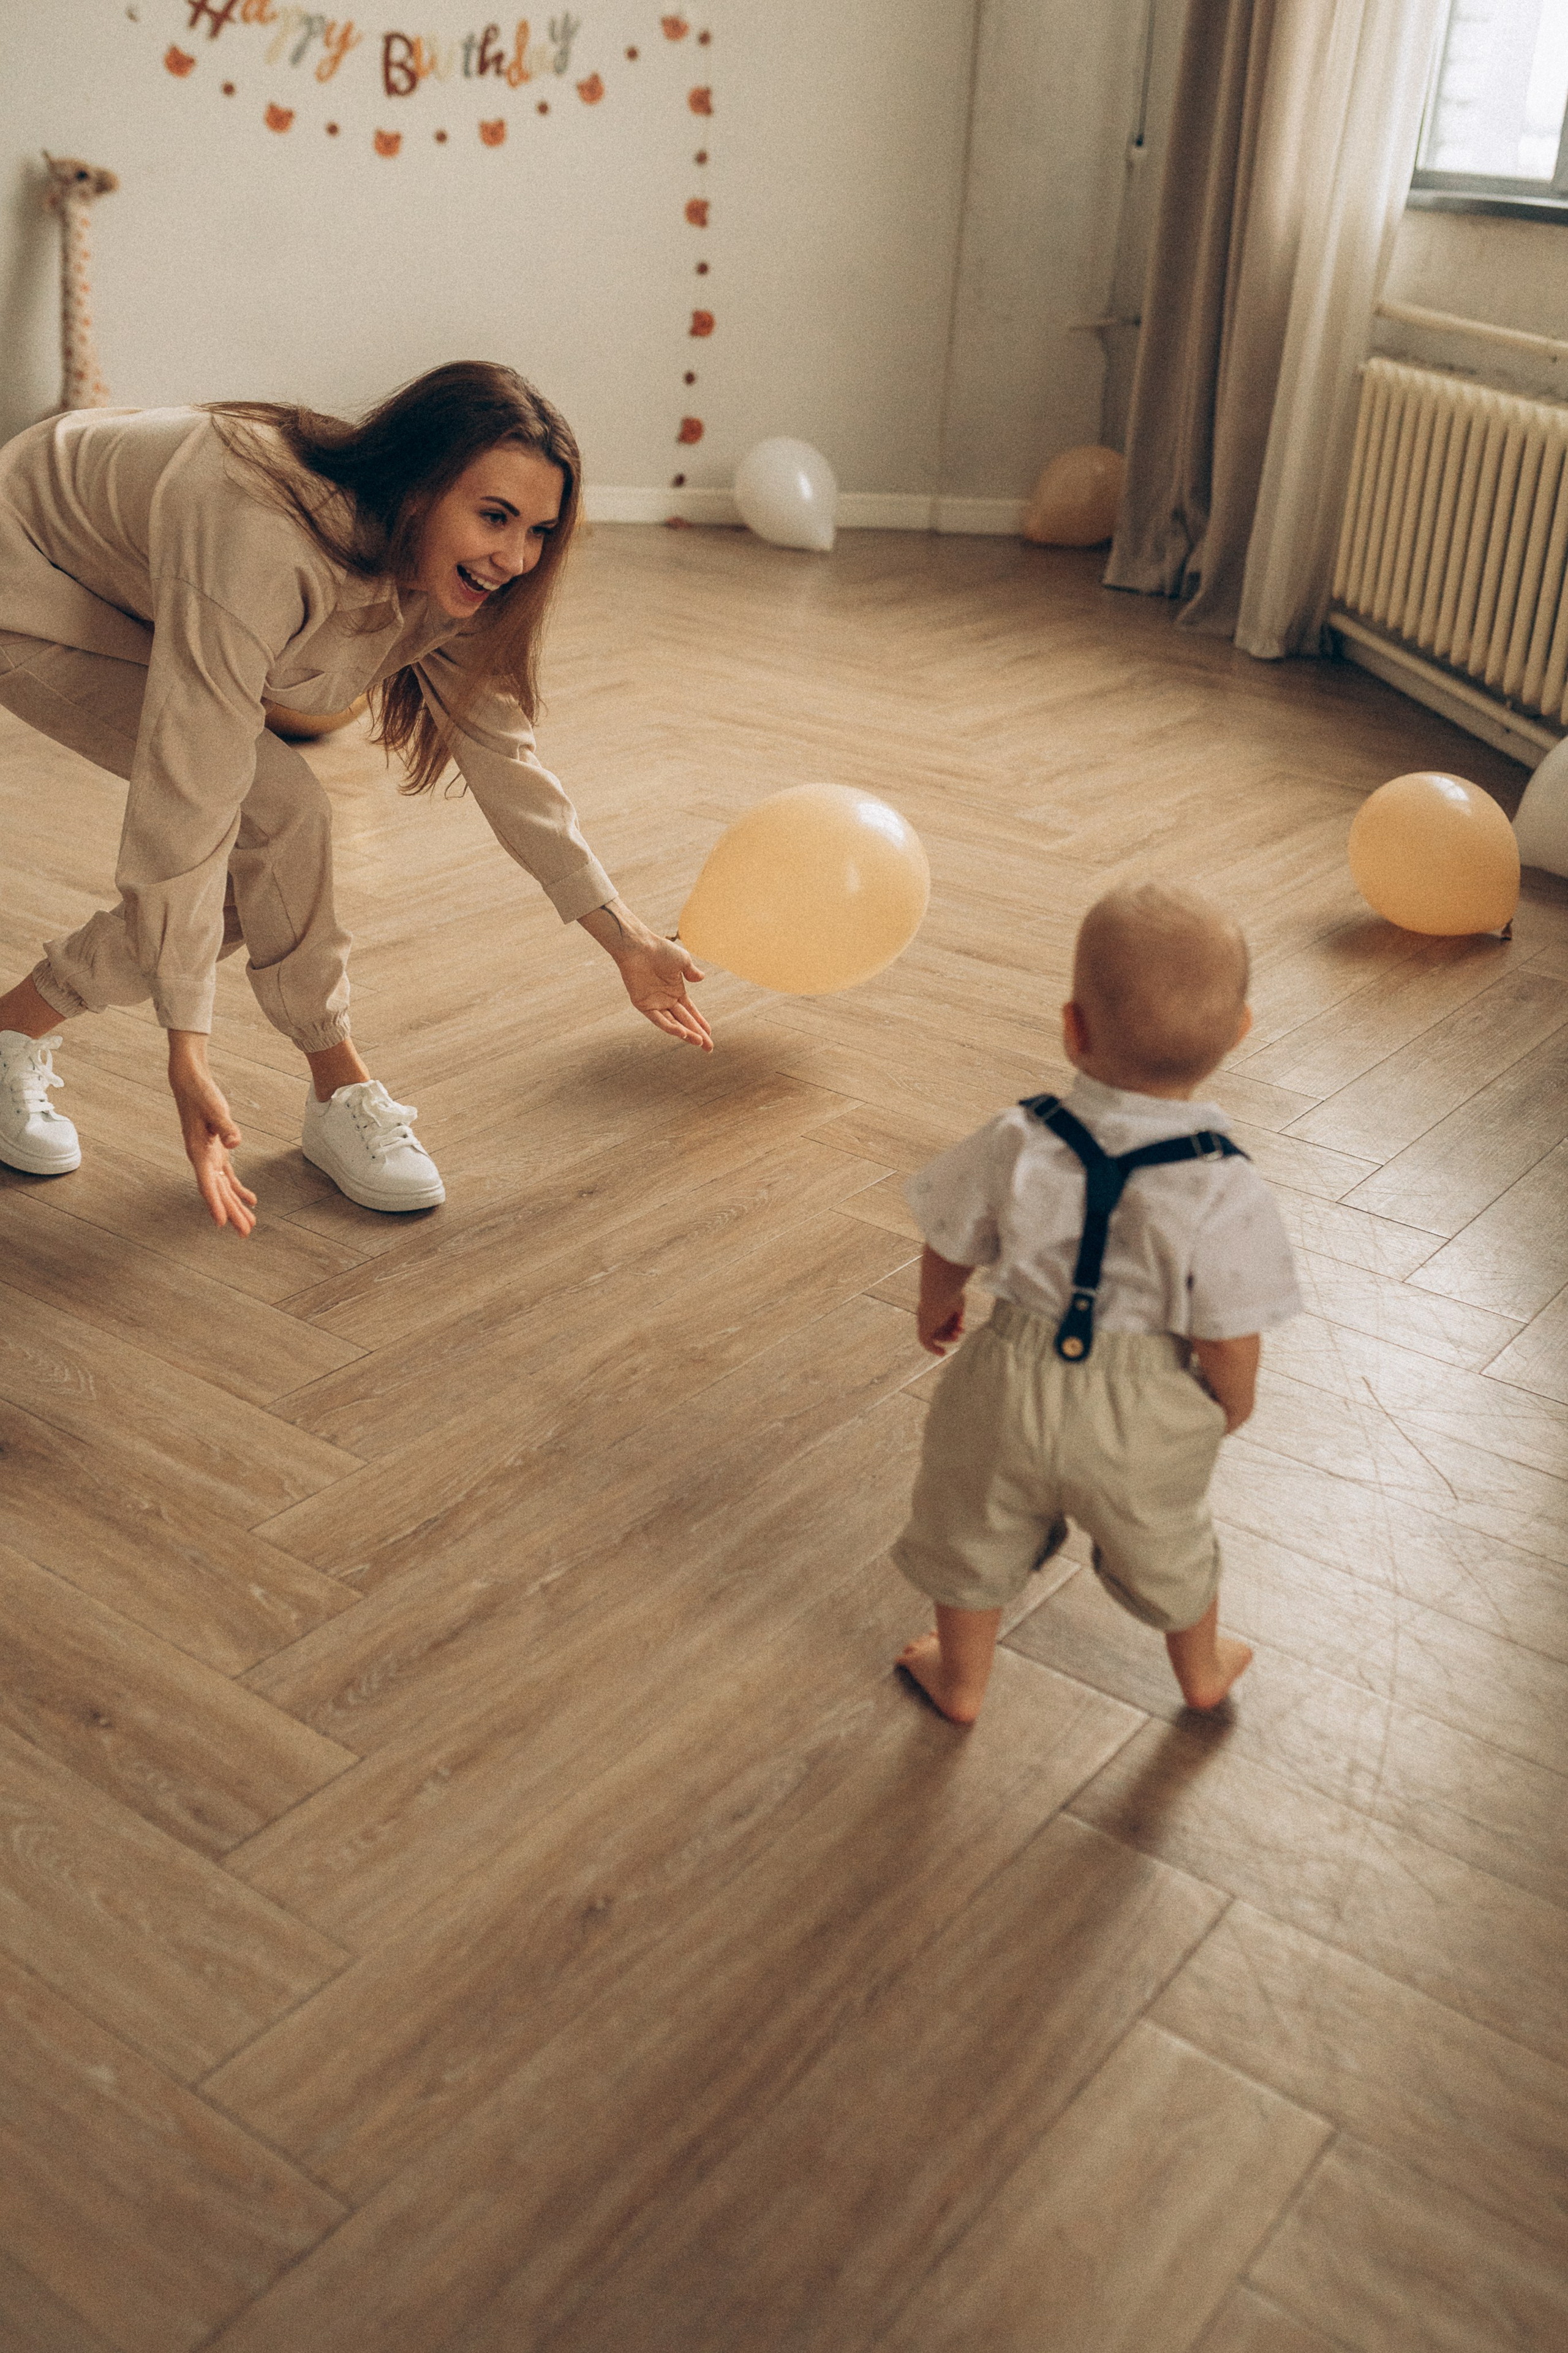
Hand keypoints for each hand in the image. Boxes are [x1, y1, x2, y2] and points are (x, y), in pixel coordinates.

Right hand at [166, 1034, 256, 1233]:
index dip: (214, 1204)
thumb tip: (235, 1143)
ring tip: (249, 1225)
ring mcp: (209, 1156)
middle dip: (231, 1213)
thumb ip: (226, 1127)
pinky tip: (251, 1200)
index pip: (207, 1184)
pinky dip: (238, 1189)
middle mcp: (202, 1159)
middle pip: (218, 1192)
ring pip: (224, 1188)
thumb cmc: (201, 1095)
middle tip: (245, 1234)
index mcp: (198, 1152)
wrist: (190, 1082)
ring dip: (236, 1206)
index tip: (221, 1223)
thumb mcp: (214, 1108)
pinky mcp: (216, 1151)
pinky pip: (228, 1177)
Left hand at [617, 933, 713, 1050]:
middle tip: (709, 1048)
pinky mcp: (643, 1005)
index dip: (701, 1023)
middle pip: (685, 1021)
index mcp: (676, 991)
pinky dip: (670, 1027)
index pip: (691, 1012)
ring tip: (699, 1042)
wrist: (639, 947)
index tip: (710, 1034)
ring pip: (673, 1024)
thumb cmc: (660, 951)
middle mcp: (666, 1000)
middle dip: (698, 1034)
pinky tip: (683, 1033)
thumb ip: (691, 972)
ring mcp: (655, 1004)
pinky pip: (658, 1020)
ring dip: (686, 1034)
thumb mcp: (683, 961)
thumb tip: (701, 978)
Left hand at [915, 1247, 972, 1355]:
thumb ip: (968, 1284)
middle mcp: (929, 1309)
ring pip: (936, 1333)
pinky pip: (926, 1341)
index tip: (962, 1324)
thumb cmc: (951, 1283)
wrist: (940, 1287)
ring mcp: (925, 1318)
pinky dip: (933, 1348)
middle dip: (951, 1330)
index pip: (943, 1314)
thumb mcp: (964, 1284)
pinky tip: (942, 1354)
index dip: (953, 1321)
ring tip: (957, 1335)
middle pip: (939, 1325)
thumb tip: (986, 1266)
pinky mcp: (924, 1327)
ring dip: (947, 1337)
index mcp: (936, 1299)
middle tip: (961, 1331)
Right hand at [918, 1301, 964, 1356]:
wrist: (943, 1292)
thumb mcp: (925, 1330)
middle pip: (943, 1332)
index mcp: (925, 1319)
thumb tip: (942, 1354)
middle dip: (949, 1337)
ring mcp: (946, 1310)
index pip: (932, 1336)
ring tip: (960, 1331)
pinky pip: (960, 1319)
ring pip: (952, 1326)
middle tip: (956, 1337)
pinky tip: (961, 1326)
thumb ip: (926, 1342)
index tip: (944, 1351)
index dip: (938, 1344)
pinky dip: (961, 1325)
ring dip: (956, 1332)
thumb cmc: (932, 1311)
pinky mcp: (957, 1306)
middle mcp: (936, 1314)